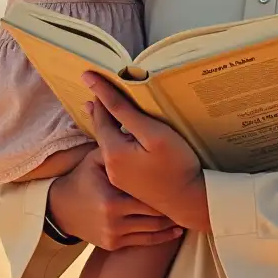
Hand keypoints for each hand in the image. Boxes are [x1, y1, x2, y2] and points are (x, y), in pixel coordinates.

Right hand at [47, 145, 183, 250]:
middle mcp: (113, 219)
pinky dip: (163, 237)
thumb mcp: (95, 159)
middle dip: (172, 204)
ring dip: (172, 221)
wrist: (62, 209)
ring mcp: (114, 234)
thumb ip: (114, 143)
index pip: (148, 192)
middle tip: (193, 197)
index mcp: (111, 197)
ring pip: (153, 229)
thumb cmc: (83, 178)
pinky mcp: (114, 244)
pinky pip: (145, 242)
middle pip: (154, 212)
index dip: (168, 186)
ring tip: (189, 211)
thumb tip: (121, 112)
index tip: (185, 178)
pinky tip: (177, 229)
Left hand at [83, 73, 210, 231]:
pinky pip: (116, 156)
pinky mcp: (129, 185)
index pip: (102, 116)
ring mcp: (118, 178)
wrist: (189, 202)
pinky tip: (122, 138)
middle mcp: (111, 166)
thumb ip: (126, 113)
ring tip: (105, 112)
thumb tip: (99, 93)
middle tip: (94, 93)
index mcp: (114, 152)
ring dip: (107, 126)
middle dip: (99, 111)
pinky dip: (115, 141)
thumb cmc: (176, 165)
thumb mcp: (153, 133)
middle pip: (102, 132)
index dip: (98, 94)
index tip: (88, 75)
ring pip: (108, 144)